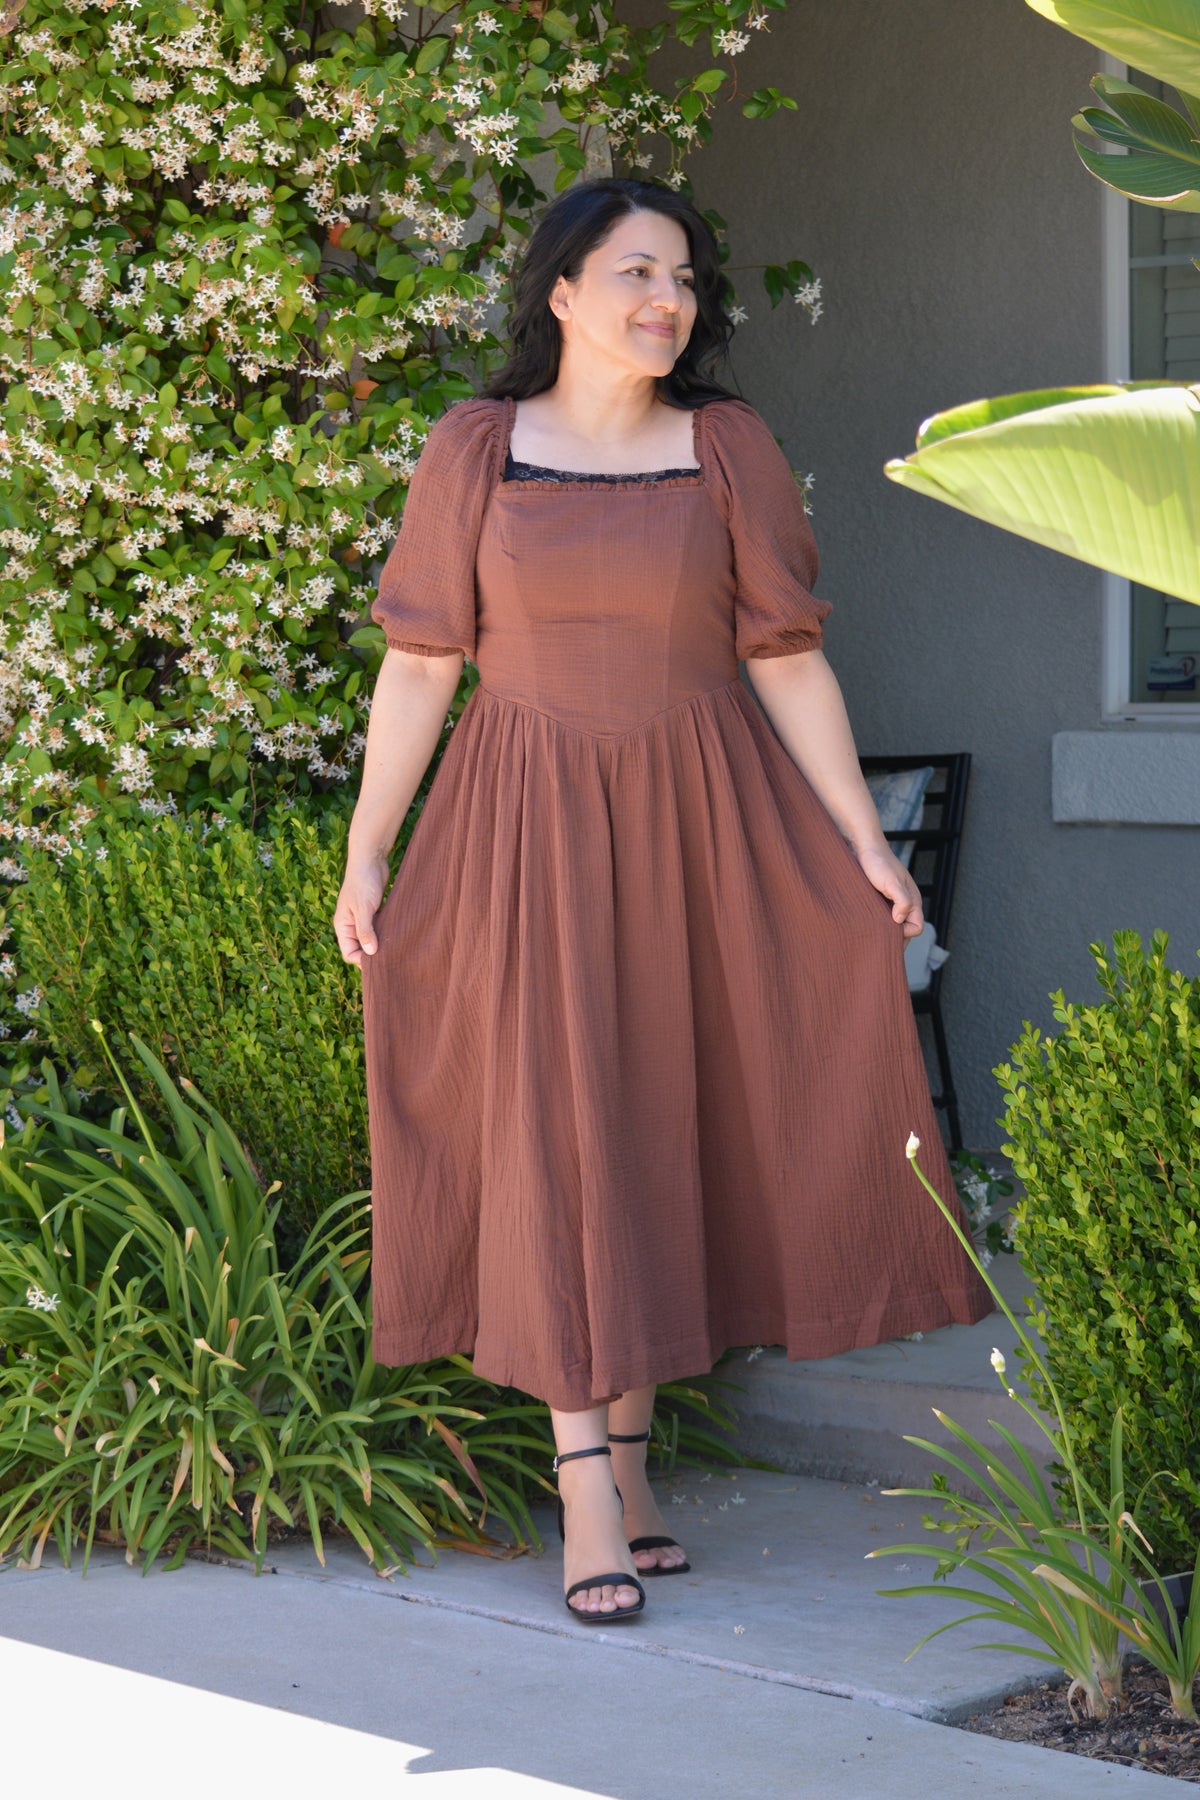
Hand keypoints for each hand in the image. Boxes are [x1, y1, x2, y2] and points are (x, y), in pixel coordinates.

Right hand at [333, 853, 388, 967]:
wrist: (370, 859)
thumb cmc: (363, 882)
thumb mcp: (363, 908)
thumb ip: (365, 931)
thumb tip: (370, 953)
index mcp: (343, 926)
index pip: (349, 953)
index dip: (362, 960)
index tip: (379, 961)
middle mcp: (351, 925)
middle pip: (360, 948)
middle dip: (372, 954)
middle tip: (390, 958)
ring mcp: (362, 918)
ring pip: (370, 939)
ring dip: (381, 943)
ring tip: (396, 948)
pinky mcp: (374, 912)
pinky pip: (379, 928)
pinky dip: (386, 933)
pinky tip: (397, 935)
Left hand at [853, 843, 924, 937]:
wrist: (862, 847)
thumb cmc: (878, 862)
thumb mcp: (892, 882)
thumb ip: (902, 901)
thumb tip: (899, 921)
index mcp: (913, 900)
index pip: (916, 927)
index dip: (904, 932)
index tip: (889, 926)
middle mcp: (904, 903)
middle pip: (905, 930)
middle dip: (894, 937)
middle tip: (877, 937)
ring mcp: (891, 903)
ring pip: (893, 926)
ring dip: (884, 931)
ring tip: (870, 931)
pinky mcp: (878, 901)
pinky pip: (881, 919)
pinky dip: (876, 924)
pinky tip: (865, 923)